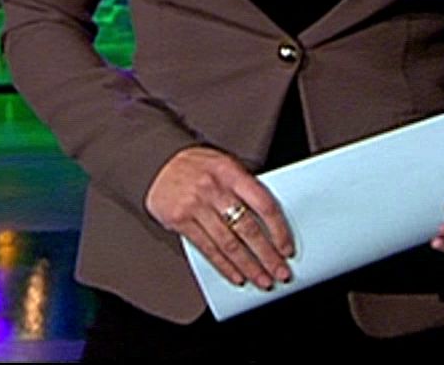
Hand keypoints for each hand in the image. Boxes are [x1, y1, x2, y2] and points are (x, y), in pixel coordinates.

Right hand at [145, 146, 294, 290]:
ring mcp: (195, 206)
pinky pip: (207, 248)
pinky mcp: (180, 220)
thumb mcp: (224, 165)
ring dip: (249, 266)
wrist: (156, 162)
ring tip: (262, 280)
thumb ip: (245, 188)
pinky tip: (237, 276)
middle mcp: (213, 189)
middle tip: (280, 273)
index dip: (279, 230)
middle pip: (247, 229)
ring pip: (228, 243)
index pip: (263, 204)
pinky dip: (224, 266)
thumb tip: (272, 223)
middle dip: (267, 255)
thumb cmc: (197, 166)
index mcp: (230, 172)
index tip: (287, 248)